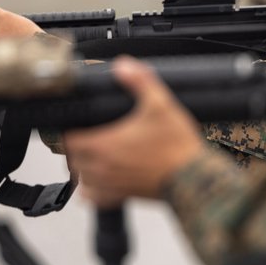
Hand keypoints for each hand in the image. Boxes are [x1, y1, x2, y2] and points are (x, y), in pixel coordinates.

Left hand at [61, 57, 204, 206]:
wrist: (195, 177)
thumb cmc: (177, 145)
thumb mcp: (160, 104)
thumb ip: (140, 81)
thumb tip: (123, 65)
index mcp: (104, 144)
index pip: (70, 139)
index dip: (71, 130)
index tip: (79, 124)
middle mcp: (103, 168)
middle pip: (74, 159)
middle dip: (77, 147)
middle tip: (88, 135)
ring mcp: (112, 185)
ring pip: (83, 179)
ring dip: (84, 167)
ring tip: (94, 155)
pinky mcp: (124, 196)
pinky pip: (96, 199)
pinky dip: (92, 192)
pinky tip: (100, 181)